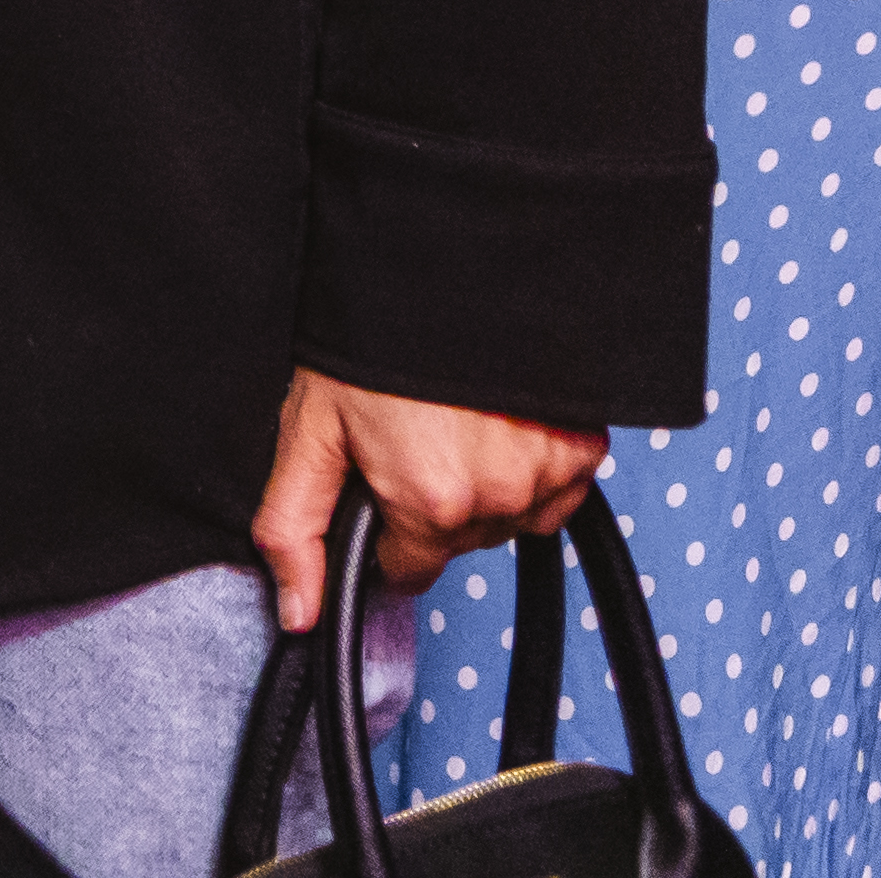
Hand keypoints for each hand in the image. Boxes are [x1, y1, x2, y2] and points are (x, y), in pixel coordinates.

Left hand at [255, 372, 604, 631]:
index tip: (377, 483)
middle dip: (430, 502)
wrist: (445, 267)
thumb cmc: (372, 341)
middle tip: (410, 433)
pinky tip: (496, 423)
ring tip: (452, 422)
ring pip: (507, 519)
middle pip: (456, 542)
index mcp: (431, 503)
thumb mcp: (310, 429)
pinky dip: (528, 468)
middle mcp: (500, 500)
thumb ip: (294, 527)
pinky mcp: (587, 451)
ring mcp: (551, 475)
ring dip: (482, 487)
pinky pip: (553, 490)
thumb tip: (298, 613)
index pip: (406, 568)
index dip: (382, 528)